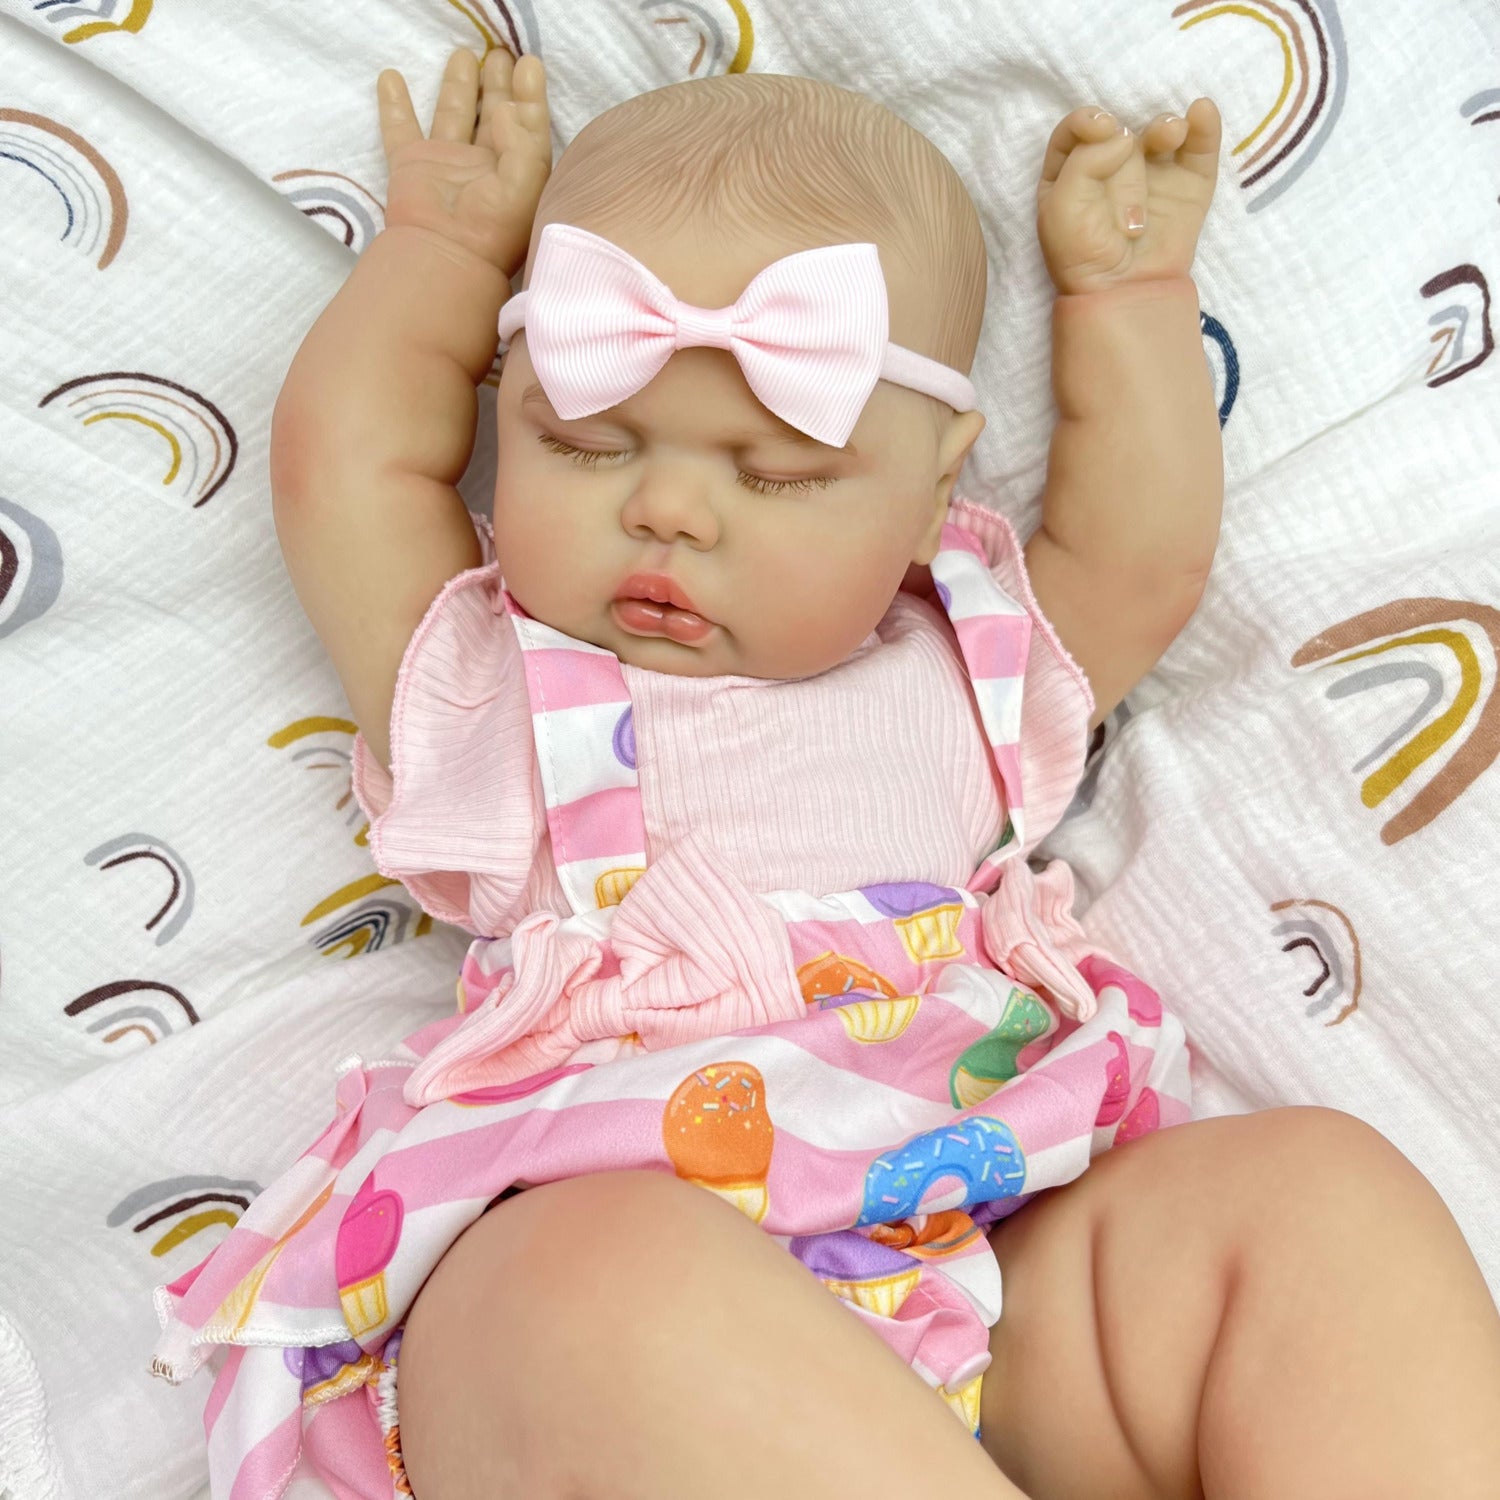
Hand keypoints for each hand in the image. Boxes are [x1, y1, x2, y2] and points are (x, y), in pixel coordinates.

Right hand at [377, 47, 550, 274]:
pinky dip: (394, 105)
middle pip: (493, 115)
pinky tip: (390, 76)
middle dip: (498, 84)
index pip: (527, 126)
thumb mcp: (525, 183)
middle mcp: (484, 167)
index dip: (530, 94)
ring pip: (453, 115)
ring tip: (464, 54)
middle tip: (500, 55)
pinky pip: (400, 130)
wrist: (445, 256)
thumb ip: (523, 141)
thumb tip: (504, 107)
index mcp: (517, 172)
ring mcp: (447, 165)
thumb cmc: (494, 226)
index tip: (529, 65)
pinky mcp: (413, 167)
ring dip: (458, 85)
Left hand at [1036, 98, 1220, 295]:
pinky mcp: (1188, 182)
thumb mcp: (1061, 209)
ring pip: (1159, 131)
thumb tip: (1124, 136)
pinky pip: (1200, 146)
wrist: (1125, 293)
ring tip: (1170, 137)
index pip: (1080, 128)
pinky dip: (1205, 126)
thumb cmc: (1083, 254)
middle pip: (1122, 133)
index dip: (1089, 120)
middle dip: (1122, 162)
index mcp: (1071, 171)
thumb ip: (1083, 161)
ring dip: (1165, 129)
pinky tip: (1201, 112)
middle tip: (1123, 214)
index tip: (1103, 128)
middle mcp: (1112, 165)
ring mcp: (1153, 172)